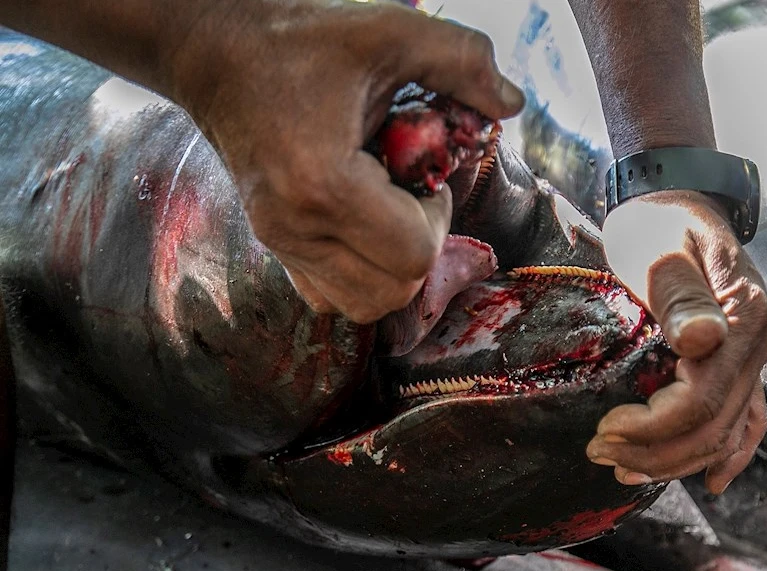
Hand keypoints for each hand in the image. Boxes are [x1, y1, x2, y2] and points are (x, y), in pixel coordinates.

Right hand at [168, 1, 524, 322]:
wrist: (218, 54)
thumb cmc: (301, 42)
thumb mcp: (390, 31)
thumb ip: (461, 59)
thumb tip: (512, 103)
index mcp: (323, 185)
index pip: (412, 255)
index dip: (438, 219)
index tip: (424, 178)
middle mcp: (295, 228)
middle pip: (393, 292)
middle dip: (421, 245)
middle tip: (411, 195)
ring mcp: (279, 244)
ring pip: (364, 305)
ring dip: (394, 267)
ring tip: (387, 210)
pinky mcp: (273, 248)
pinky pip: (332, 297)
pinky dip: (362, 273)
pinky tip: (363, 221)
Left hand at [588, 190, 766, 493]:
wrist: (679, 200)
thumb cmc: (662, 221)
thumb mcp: (663, 248)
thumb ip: (681, 295)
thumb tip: (701, 342)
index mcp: (744, 318)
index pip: (703, 401)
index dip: (654, 429)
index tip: (605, 430)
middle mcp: (758, 344)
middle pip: (714, 427)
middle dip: (655, 453)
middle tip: (599, 453)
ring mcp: (753, 357)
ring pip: (727, 434)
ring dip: (677, 461)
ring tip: (622, 469)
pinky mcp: (739, 363)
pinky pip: (746, 422)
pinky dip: (729, 455)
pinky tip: (709, 482)